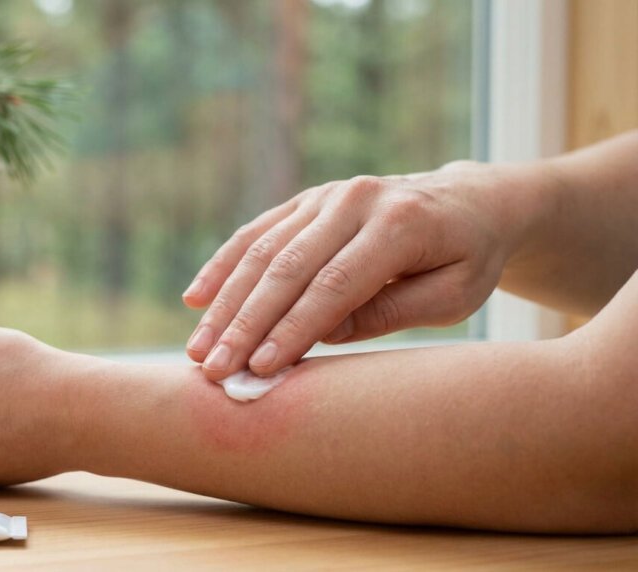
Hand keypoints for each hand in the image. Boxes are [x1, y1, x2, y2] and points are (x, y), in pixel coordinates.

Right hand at [182, 161, 528, 380]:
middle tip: (214, 368)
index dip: (294, 329)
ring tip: (198, 348)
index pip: (335, 285)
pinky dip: (223, 266)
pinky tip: (195, 298)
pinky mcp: (306, 200)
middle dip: (245, 324)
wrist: (469, 203)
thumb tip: (323, 332)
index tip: (261, 369)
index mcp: (400, 223)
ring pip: (262, 251)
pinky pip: (255, 232)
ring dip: (225, 302)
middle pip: (287, 268)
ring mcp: (325, 195)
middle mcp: (355, 200)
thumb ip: (390, 311)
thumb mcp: (453, 296)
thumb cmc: (467, 259)